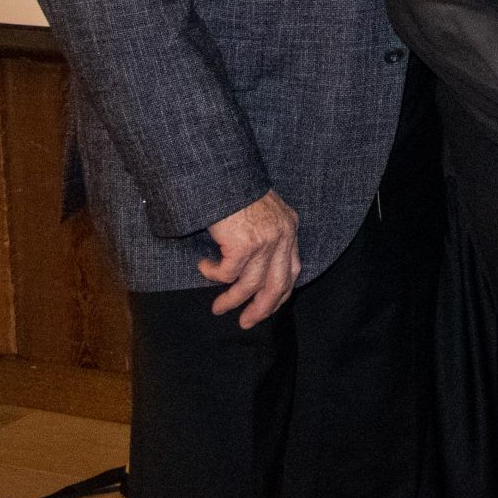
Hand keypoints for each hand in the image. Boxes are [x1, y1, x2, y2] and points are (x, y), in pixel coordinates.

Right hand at [201, 190, 300, 328]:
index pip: (293, 269)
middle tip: (247, 323)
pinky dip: (213, 274)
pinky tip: (204, 266)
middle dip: (262, 308)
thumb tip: (255, 266)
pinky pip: (227, 274)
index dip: (281, 292)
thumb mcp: (261, 212)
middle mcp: (283, 235)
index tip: (268, 307)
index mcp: (290, 227)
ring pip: (250, 285)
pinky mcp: (244, 245)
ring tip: (218, 308)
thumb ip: (265, 234)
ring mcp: (266, 241)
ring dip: (232, 300)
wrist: (220, 174)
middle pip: (278, 285)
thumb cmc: (233, 191)